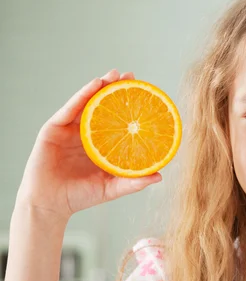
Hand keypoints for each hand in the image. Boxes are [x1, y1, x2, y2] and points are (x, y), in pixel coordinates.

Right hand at [14, 69, 161, 222]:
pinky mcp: (53, 129)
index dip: (128, 105)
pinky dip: (82, 95)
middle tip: (131, 75)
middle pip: (102, 105)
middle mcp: (85, 133)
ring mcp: (69, 129)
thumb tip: (160, 176)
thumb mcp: (112, 188)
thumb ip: (134, 181)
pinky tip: (94, 85)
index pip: (116, 119)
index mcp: (100, 143)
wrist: (50, 205)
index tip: (145, 92)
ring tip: (114, 75)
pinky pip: (69, 109)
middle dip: (116, 88)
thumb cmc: (81, 196)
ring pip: (85, 102)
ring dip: (100, 86)